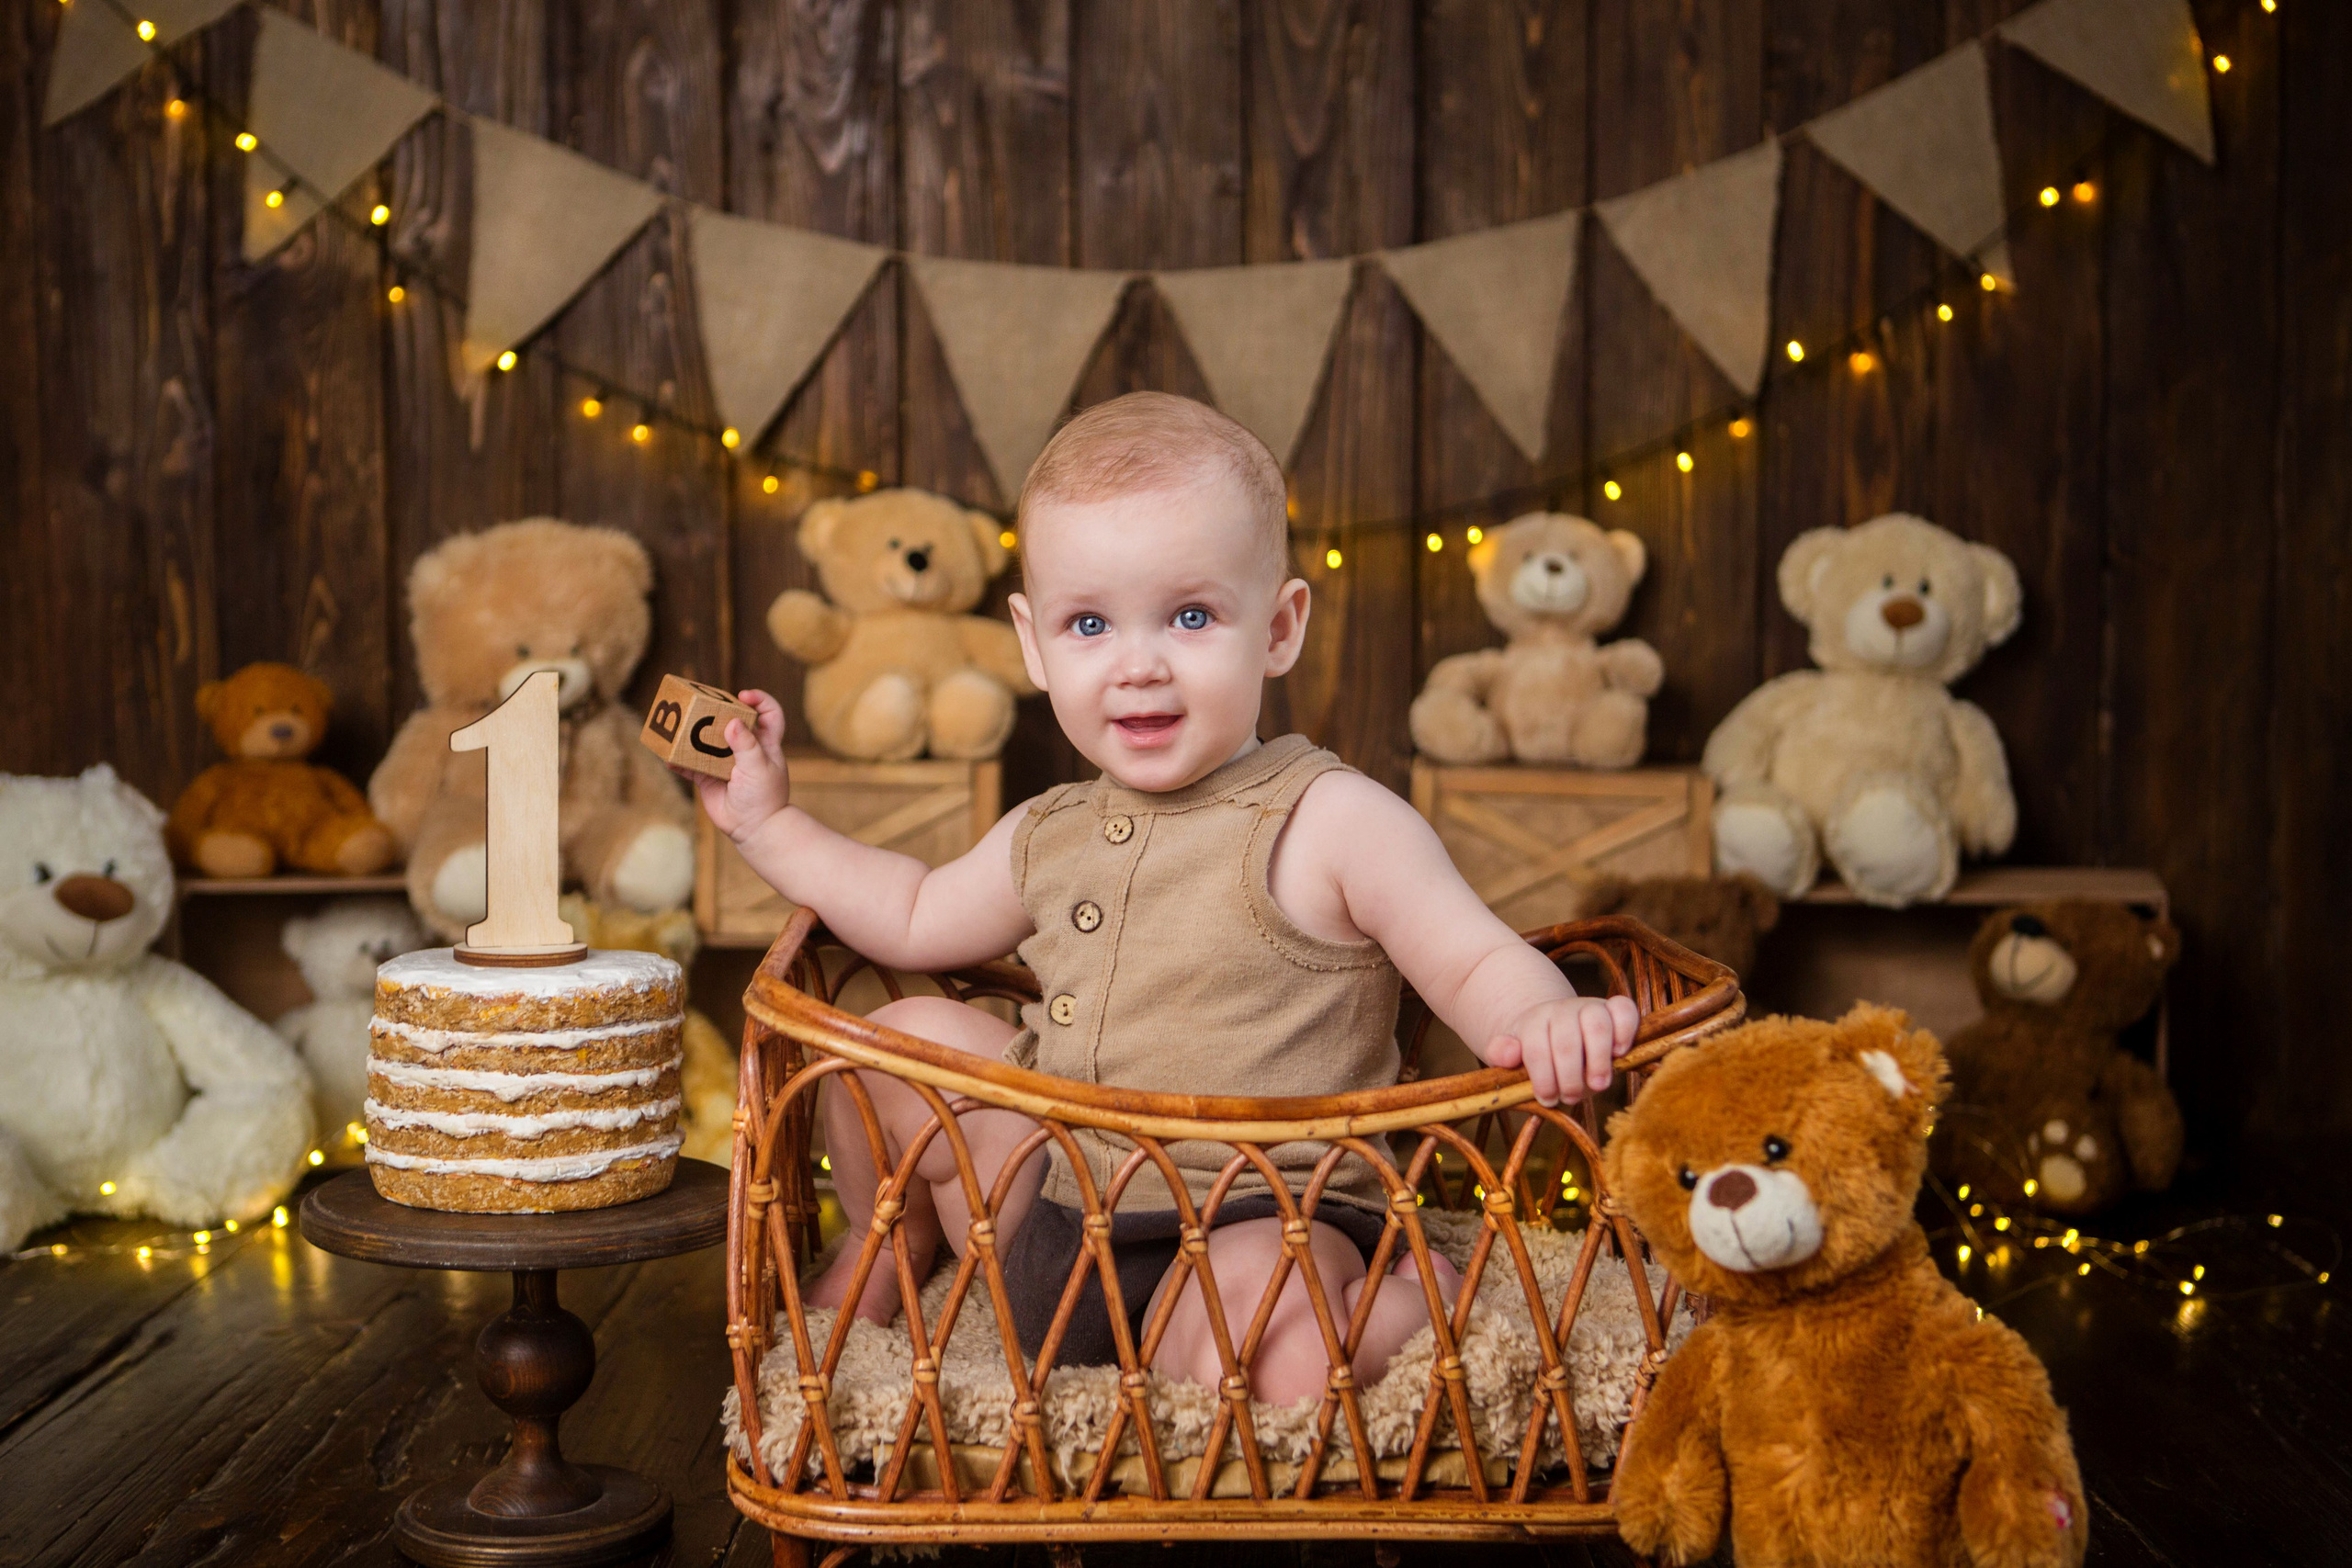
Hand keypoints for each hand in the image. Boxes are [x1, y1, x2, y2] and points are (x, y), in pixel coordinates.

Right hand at [688, 689, 790, 840]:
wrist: (754, 828)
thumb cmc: (764, 797)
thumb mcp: (759, 767)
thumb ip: (746, 745)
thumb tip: (732, 722)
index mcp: (765, 743)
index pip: (768, 713)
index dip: (759, 700)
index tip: (743, 696)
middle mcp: (744, 748)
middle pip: (729, 721)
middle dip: (715, 711)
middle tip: (700, 705)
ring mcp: (724, 762)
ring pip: (704, 741)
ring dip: (691, 734)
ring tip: (677, 727)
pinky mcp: (708, 777)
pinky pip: (689, 765)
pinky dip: (678, 761)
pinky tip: (669, 759)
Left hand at [1486, 994, 1641, 1105]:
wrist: (1556, 1025)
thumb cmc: (1536, 1049)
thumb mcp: (1510, 1053)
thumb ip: (1500, 1053)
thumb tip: (1511, 1053)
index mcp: (1534, 1021)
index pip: (1537, 1048)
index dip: (1542, 1079)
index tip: (1547, 1099)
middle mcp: (1563, 1010)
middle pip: (1567, 1040)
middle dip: (1568, 1076)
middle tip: (1570, 1097)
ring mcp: (1591, 1006)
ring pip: (1596, 1024)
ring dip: (1598, 1060)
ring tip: (1597, 1085)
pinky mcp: (1615, 1008)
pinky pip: (1625, 1010)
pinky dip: (1625, 1031)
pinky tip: (1619, 1053)